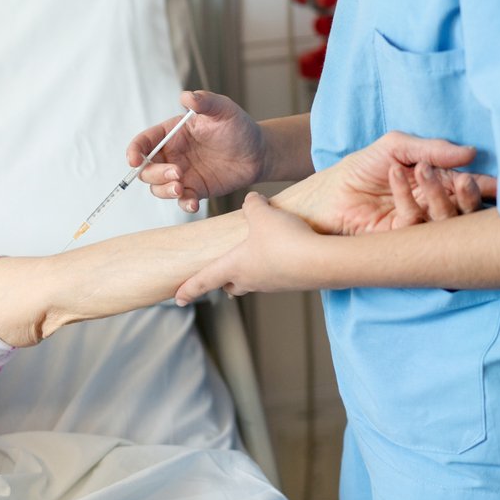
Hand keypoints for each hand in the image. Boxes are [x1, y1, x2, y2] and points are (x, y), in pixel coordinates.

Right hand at [126, 91, 265, 212]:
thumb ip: (204, 101)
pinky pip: (181, 200)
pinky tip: (193, 202)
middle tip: (176, 173)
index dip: (134, 150)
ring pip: (158, 188)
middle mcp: (173, 155)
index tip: (134, 160)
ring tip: (181, 188)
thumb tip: (186, 96)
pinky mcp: (195, 190)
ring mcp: (182, 174)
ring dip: (164, 190)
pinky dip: (183, 204)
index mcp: (172, 134)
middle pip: (146, 169)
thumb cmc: (239, 127)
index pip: (144, 142)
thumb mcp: (223, 109)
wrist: (258, 152)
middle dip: (154, 174)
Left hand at [174, 192, 318, 303]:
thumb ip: (252, 205)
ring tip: (259, 252)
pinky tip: (287, 250)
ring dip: (253, 270)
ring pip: (255, 280)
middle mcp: (251, 280)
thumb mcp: (262, 214)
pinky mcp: (293, 283)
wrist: (322, 261)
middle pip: (230, 284)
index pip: (203, 280)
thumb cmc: (285, 241)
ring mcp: (273, 284)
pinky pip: (277, 276)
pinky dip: (276, 265)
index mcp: (234, 266)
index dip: (189, 289)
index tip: (177, 299)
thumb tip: (251, 200)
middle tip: (222, 274)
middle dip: (224, 279)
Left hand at [279, 131, 496, 234]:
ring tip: (426, 171)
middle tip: (465, 179)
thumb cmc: (361, 169)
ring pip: (446, 219)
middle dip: (469, 193)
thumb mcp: (397, 147)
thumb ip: (432, 148)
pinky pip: (415, 221)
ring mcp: (418, 225)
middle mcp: (433, 207)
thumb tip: (471, 153)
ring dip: (442, 195)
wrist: (327, 194)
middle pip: (465, 208)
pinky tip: (395, 173)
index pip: (470, 187)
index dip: (487, 185)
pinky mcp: (400, 239)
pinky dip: (407, 194)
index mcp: (438, 185)